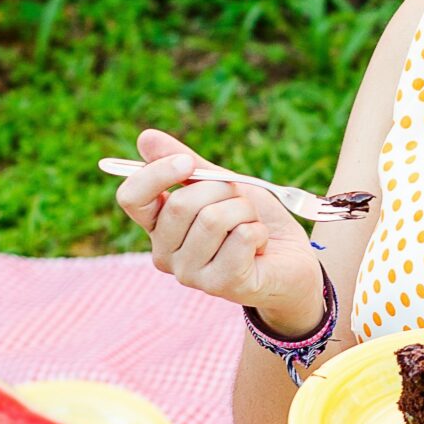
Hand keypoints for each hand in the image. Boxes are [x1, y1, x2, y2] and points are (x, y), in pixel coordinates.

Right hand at [112, 128, 322, 325]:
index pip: (132, 198)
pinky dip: (259, 231)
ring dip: (244, 211)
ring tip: (251, 225)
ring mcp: (191, 274)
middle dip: (220, 190)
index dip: (156, 173)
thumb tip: (146, 138)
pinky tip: (260, 246)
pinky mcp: (222, 285)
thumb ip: (187, 165)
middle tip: (239, 202)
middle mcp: (166, 254)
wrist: (291, 258)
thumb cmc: (251, 219)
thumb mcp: (220, 185)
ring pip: (213, 219)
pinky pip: (241, 237)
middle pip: (180, 204)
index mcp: (159, 227)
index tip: (188, 161)